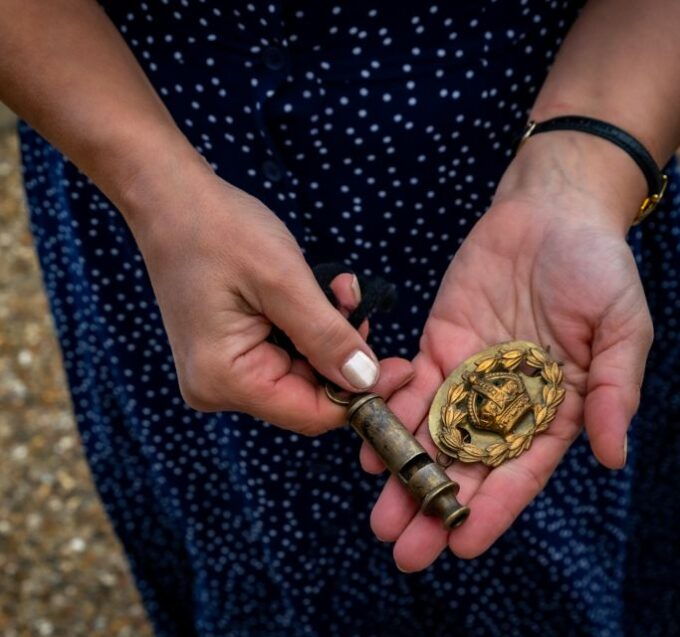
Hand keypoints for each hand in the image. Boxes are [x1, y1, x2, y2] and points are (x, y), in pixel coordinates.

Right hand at [126, 164, 413, 433]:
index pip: (310, 413)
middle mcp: (218, 387)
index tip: (401, 369)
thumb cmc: (219, 230)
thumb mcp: (283, 281)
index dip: (360, 396)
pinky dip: (307, 327)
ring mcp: (220, 371)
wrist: (170, 199)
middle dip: (343, 353)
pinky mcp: (228, 352)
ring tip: (337, 289)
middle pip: (306, 393)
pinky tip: (315, 292)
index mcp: (224, 378)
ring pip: (300, 371)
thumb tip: (367, 381)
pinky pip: (282, 353)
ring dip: (327, 333)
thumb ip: (327, 336)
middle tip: (362, 307)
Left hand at [362, 132, 653, 568]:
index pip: (521, 471)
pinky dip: (392, 416)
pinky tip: (368, 447)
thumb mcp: (622, 327)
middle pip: (468, 465)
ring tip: (379, 516)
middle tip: (404, 551)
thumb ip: (613, 389)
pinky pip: (412, 387)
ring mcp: (468, 375)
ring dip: (405, 474)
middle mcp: (506, 401)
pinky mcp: (438, 345)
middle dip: (436, 506)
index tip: (463, 545)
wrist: (549, 212)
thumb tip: (610, 455)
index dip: (494, 510)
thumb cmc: (597, 267)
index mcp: (554, 407)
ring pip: (433, 435)